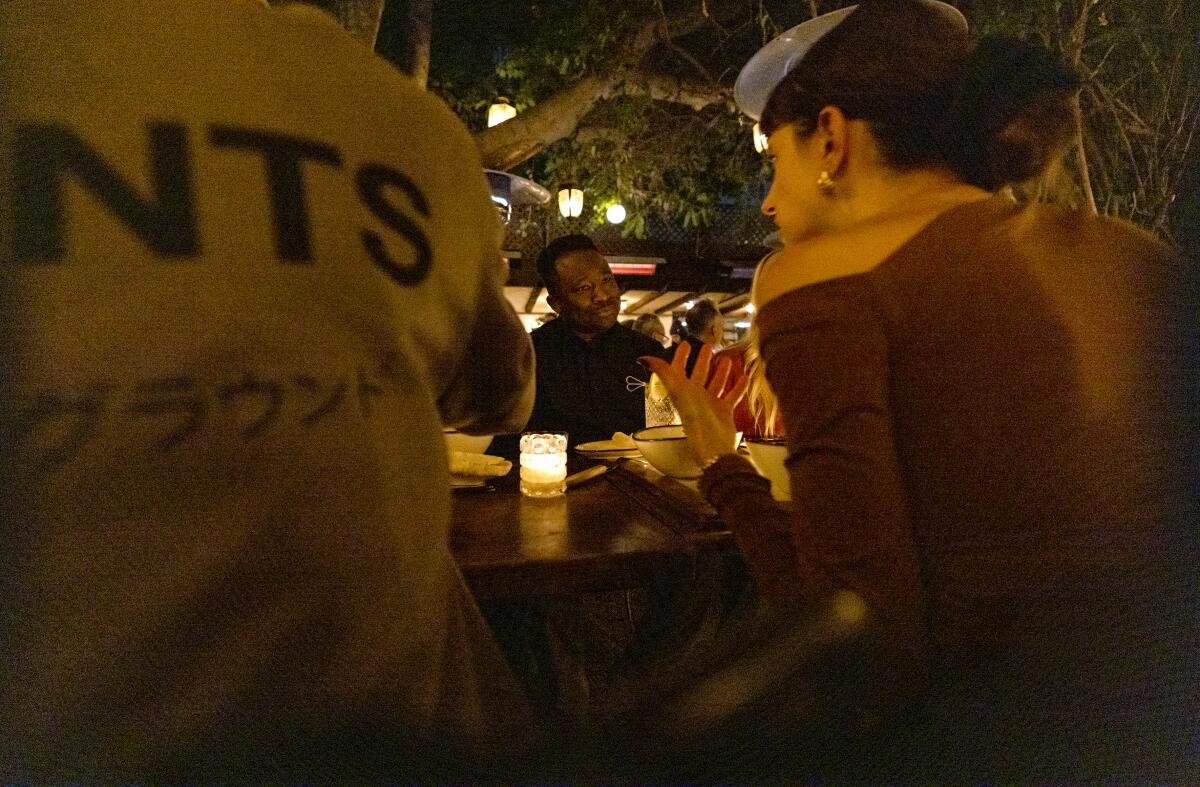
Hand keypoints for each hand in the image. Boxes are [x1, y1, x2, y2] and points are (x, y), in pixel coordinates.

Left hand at [639, 343, 747, 467]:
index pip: (679, 370)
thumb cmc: (695, 418)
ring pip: (715, 384)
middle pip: (698, 375)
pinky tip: (744, 377)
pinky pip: (731, 396)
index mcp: (683, 391)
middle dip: (702, 360)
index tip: (686, 344)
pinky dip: (737, 387)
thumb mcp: (678, 391)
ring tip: (726, 359)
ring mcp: (711, 404)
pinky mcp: (724, 412)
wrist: (713, 445)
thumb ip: (664, 373)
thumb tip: (643, 359)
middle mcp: (696, 397)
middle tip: (709, 346)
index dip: (680, 357)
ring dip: (720, 372)